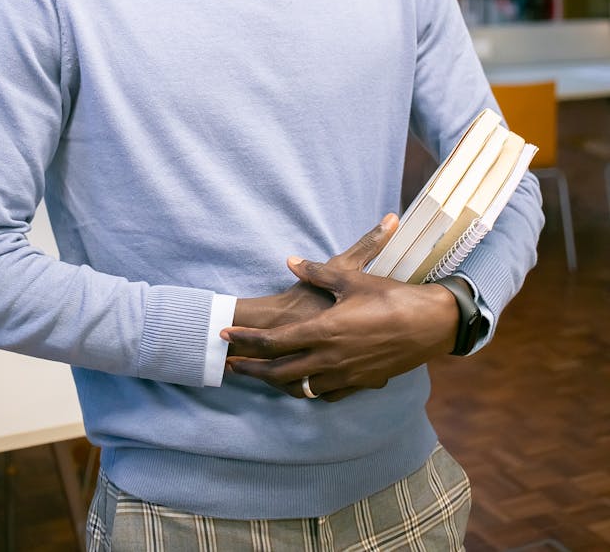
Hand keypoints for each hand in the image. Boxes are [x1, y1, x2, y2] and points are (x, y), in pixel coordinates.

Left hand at [222, 221, 458, 401]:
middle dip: (253, 370)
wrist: (429, 324)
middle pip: (280, 372)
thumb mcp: (351, 277)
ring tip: (264, 375)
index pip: (274, 342)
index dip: (246, 340)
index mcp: (323, 330)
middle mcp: (330, 358)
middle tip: (233, 365)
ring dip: (280, 382)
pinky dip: (312, 390)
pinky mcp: (362, 382)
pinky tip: (307, 384)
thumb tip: (292, 261)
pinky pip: (329, 394)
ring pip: (303, 387)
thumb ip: (318, 272)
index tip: (225, 335)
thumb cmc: (390, 296)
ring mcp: (346, 374)